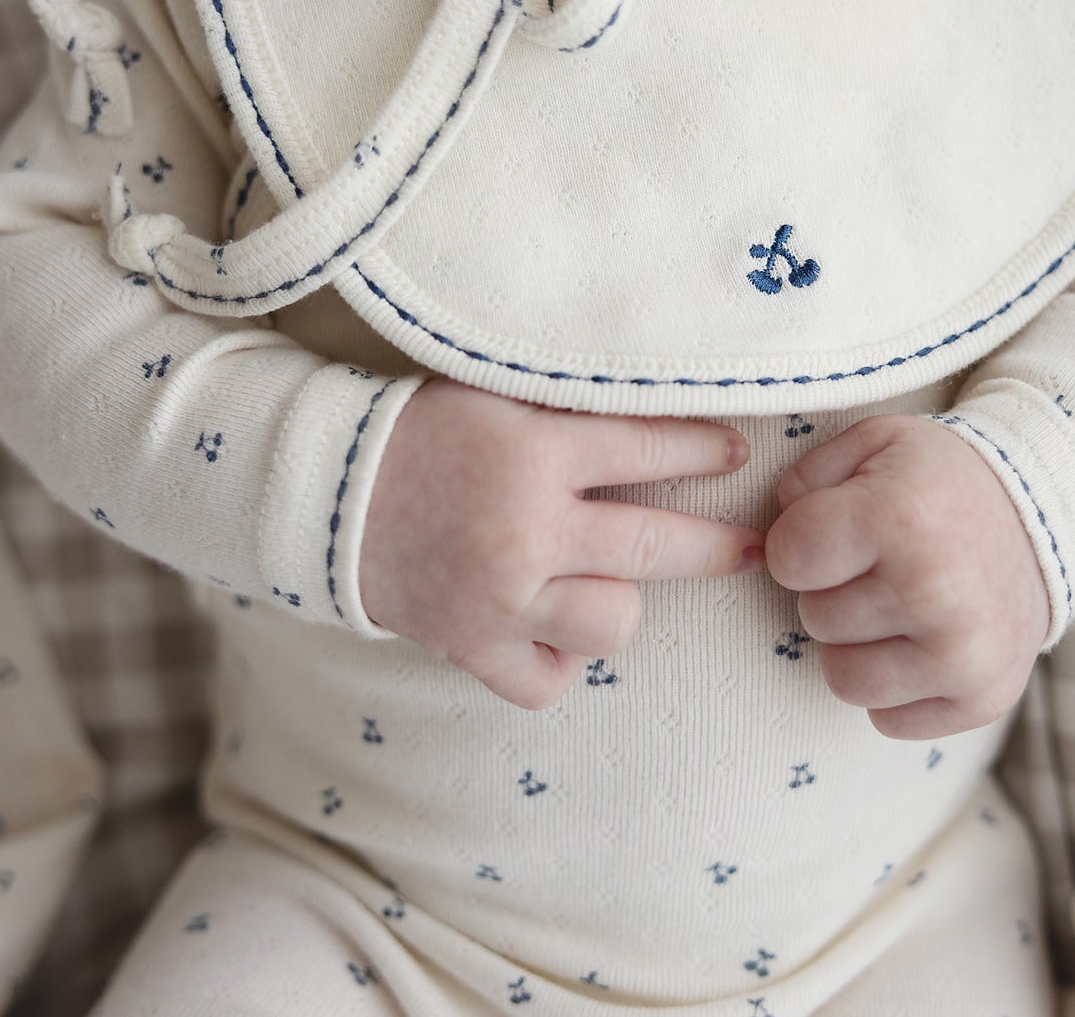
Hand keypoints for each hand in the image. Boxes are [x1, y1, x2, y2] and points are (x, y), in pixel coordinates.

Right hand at [362, 377, 765, 710]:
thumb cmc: (420, 432)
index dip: (705, 449)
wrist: (324, 493)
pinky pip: (551, 679)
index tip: (738, 452)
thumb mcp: (495, 396)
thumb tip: (666, 406)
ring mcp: (502, 599)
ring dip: (618, 602)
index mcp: (534, 453)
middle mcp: (526, 531)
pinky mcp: (473, 647)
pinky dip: (559, 659)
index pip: (649, 448)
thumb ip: (572, 408)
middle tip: (750, 547)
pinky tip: (550, 626)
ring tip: (598, 580)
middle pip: (658, 549)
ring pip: (616, 623)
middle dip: (717, 546)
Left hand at [764, 414, 1047, 739]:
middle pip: (815, 619)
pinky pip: (888, 720)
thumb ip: (806, 477)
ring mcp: (963, 654)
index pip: (787, 559)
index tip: (834, 530)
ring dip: (857, 647)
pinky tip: (923, 642)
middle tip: (881, 565)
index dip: (799, 543)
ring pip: (844, 680)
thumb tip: (773, 541)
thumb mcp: (875, 444)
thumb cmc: (940, 482)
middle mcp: (934, 592)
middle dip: (833, 592)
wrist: (1044, 521)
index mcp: (901, 518)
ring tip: (897, 607)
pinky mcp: (982, 699)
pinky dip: (896, 688)